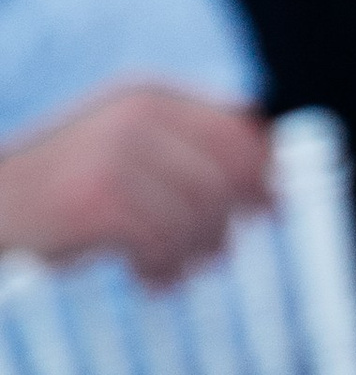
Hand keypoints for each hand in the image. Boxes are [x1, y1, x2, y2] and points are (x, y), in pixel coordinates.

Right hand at [0, 88, 272, 286]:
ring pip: (199, 213)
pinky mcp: (97, 200)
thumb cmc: (59, 187)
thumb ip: (185, 153)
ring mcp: (115, 155)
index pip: (236, 129)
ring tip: (172, 268)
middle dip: (229, 221)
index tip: (276, 207)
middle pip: (226, 175)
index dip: (264, 171)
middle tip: (217, 251)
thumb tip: (269, 181)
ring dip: (194, 253)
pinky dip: (163, 269)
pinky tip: (148, 278)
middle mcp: (137, 116)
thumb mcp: (123, 150)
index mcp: (149, 96)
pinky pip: (162, 242)